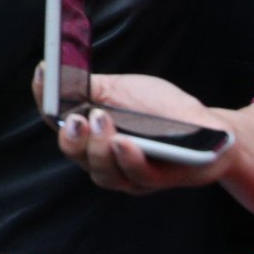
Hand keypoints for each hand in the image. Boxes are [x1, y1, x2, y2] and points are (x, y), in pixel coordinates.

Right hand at [53, 73, 235, 193]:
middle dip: (70, 136)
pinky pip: (137, 176)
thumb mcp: (124, 90)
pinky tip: (124, 141)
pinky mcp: (158, 181)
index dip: (44, 96)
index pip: (56, 118)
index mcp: (89, 132)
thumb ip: (94, 88)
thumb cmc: (162, 110)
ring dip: (98, 147)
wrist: (210, 129)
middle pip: (74, 152)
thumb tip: (63, 73)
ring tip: (101, 121)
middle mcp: (102, 157)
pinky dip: (127, 158)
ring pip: (101, 171)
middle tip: (74, 117)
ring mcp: (128, 174)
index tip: (44, 72)